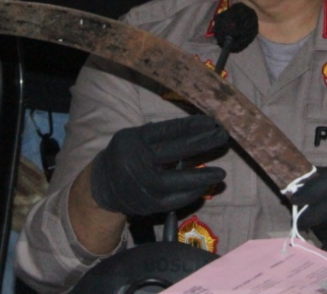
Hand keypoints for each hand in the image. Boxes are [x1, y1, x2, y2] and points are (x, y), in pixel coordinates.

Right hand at [90, 115, 227, 216]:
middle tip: (222, 136)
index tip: (211, 121)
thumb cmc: (127, 154)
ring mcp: (142, 185)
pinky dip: (192, 193)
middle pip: (174, 151)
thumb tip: (197, 127)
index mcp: (135, 139)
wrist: (103, 185)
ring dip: (201, 176)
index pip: (167, 131)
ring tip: (221, 173)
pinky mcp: (149, 204)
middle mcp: (137, 161)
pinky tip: (206, 185)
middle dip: (202, 143)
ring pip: (176, 181)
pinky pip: (175, 200)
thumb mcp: (136, 136)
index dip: (191, 126)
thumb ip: (160, 134)